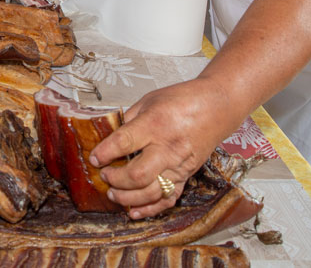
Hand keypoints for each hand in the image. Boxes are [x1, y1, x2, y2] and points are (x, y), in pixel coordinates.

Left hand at [90, 78, 229, 218]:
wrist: (216, 107)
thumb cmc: (182, 100)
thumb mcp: (149, 100)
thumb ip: (129, 120)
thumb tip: (110, 137)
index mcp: (155, 124)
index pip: (124, 143)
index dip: (104, 153)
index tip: (94, 158)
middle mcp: (168, 148)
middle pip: (137, 175)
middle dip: (115, 179)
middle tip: (105, 175)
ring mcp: (179, 165)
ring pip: (151, 192)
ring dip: (127, 197)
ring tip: (113, 193)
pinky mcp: (187, 176)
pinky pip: (168, 199)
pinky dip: (150, 209)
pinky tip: (133, 210)